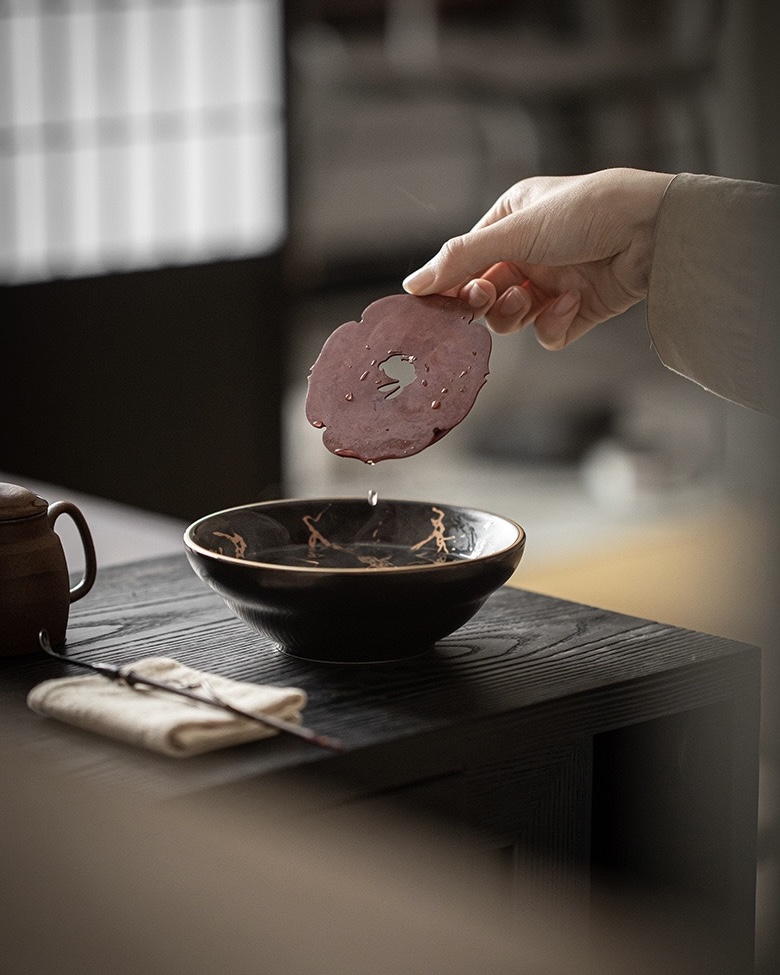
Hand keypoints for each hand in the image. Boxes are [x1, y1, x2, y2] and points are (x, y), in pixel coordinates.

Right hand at [403, 168, 673, 348]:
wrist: (653, 231)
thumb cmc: (587, 212)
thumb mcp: (515, 230)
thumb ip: (462, 259)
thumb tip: (412, 285)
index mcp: (511, 221)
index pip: (467, 260)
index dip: (454, 283)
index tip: (440, 302)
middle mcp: (530, 252)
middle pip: (485, 293)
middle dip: (484, 299)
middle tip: (485, 297)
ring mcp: (554, 283)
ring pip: (512, 318)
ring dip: (516, 313)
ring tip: (529, 298)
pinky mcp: (578, 311)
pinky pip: (548, 333)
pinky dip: (553, 324)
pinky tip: (570, 302)